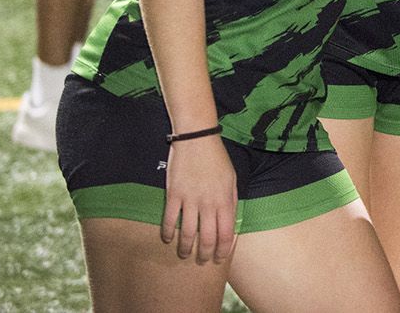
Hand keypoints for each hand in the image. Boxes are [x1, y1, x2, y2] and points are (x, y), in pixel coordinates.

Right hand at [159, 135, 237, 263]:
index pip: (226, 233)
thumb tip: (231, 222)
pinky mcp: (174, 195)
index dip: (222, 250)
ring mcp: (190, 199)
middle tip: (202, 260)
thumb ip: (231, 201)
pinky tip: (168, 239)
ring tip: (184, 254)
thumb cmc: (216, 158)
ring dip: (185, 248)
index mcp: (225, 200)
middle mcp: (208, 203)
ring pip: (187, 233)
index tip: (219, 258)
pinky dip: (168, 233)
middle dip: (205, 254)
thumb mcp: (232, 179)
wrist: (197, 139)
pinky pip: (170, 220)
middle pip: (207, 238)